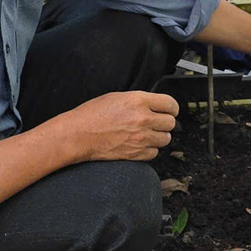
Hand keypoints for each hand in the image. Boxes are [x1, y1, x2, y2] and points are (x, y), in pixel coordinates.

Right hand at [54, 91, 177, 161]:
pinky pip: (154, 153)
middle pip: (171, 122)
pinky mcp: (136, 153)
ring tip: (147, 134)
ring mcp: (140, 138)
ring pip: (165, 139)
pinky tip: (140, 144)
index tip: (170, 110)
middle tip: (157, 122)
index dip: (172, 108)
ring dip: (159, 136)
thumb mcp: (117, 97)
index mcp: (138, 101)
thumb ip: (139, 101)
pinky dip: (150, 150)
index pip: (170, 103)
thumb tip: (153, 106)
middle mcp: (143, 119)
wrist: (78, 134)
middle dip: (165, 122)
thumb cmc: (91, 115)